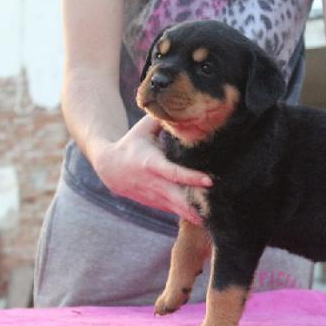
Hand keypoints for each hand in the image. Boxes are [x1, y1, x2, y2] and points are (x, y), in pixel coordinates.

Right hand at [93, 115, 211, 223]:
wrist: (109, 168)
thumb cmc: (131, 144)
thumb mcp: (143, 129)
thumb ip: (161, 119)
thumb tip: (181, 105)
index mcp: (151, 163)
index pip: (174, 172)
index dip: (191, 177)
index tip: (209, 181)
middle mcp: (154, 184)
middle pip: (178, 198)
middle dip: (196, 205)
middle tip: (216, 209)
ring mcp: (156, 197)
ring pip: (177, 209)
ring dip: (195, 214)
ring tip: (214, 219)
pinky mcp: (158, 204)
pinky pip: (176, 212)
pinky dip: (189, 216)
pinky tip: (206, 220)